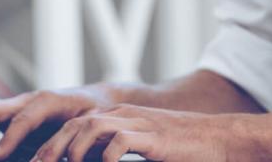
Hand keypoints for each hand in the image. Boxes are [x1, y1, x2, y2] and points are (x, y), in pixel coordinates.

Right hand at [0, 86, 117, 159]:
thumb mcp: (91, 124)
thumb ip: (74, 138)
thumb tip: (62, 157)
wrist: (99, 98)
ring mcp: (18, 104)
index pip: (23, 119)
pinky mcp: (13, 112)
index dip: (9, 138)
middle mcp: (29, 100)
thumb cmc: (95, 112)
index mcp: (49, 100)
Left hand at [34, 104, 237, 161]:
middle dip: (50, 148)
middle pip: (75, 124)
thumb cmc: (184, 149)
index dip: (50, 144)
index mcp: (118, 119)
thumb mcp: (144, 150)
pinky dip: (105, 156)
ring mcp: (138, 123)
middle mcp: (124, 116)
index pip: (74, 125)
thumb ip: (115, 155)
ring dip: (72, 149)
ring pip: (91, 126)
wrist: (221, 140)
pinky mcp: (153, 136)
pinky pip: (120, 140)